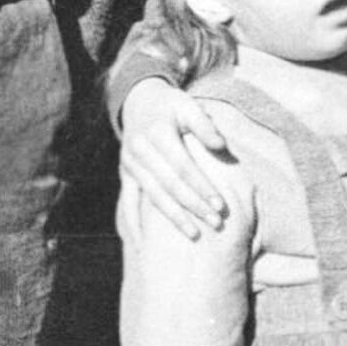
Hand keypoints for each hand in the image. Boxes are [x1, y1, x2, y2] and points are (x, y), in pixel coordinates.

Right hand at [121, 78, 239, 238]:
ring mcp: (129, 164)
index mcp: (157, 133)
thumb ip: (204, 125)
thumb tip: (221, 145)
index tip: (221, 204)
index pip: (183, 166)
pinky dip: (134, 223)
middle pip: (169, 185)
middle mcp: (139, 150)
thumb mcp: (188, 106)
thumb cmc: (171, 107)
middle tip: (216, 223)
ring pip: (152, 196)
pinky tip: (144, 243)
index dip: (201, 186)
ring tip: (195, 235)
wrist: (138, 102)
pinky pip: (127, 202)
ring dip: (173, 217)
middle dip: (193, 206)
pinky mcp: (124, 174)